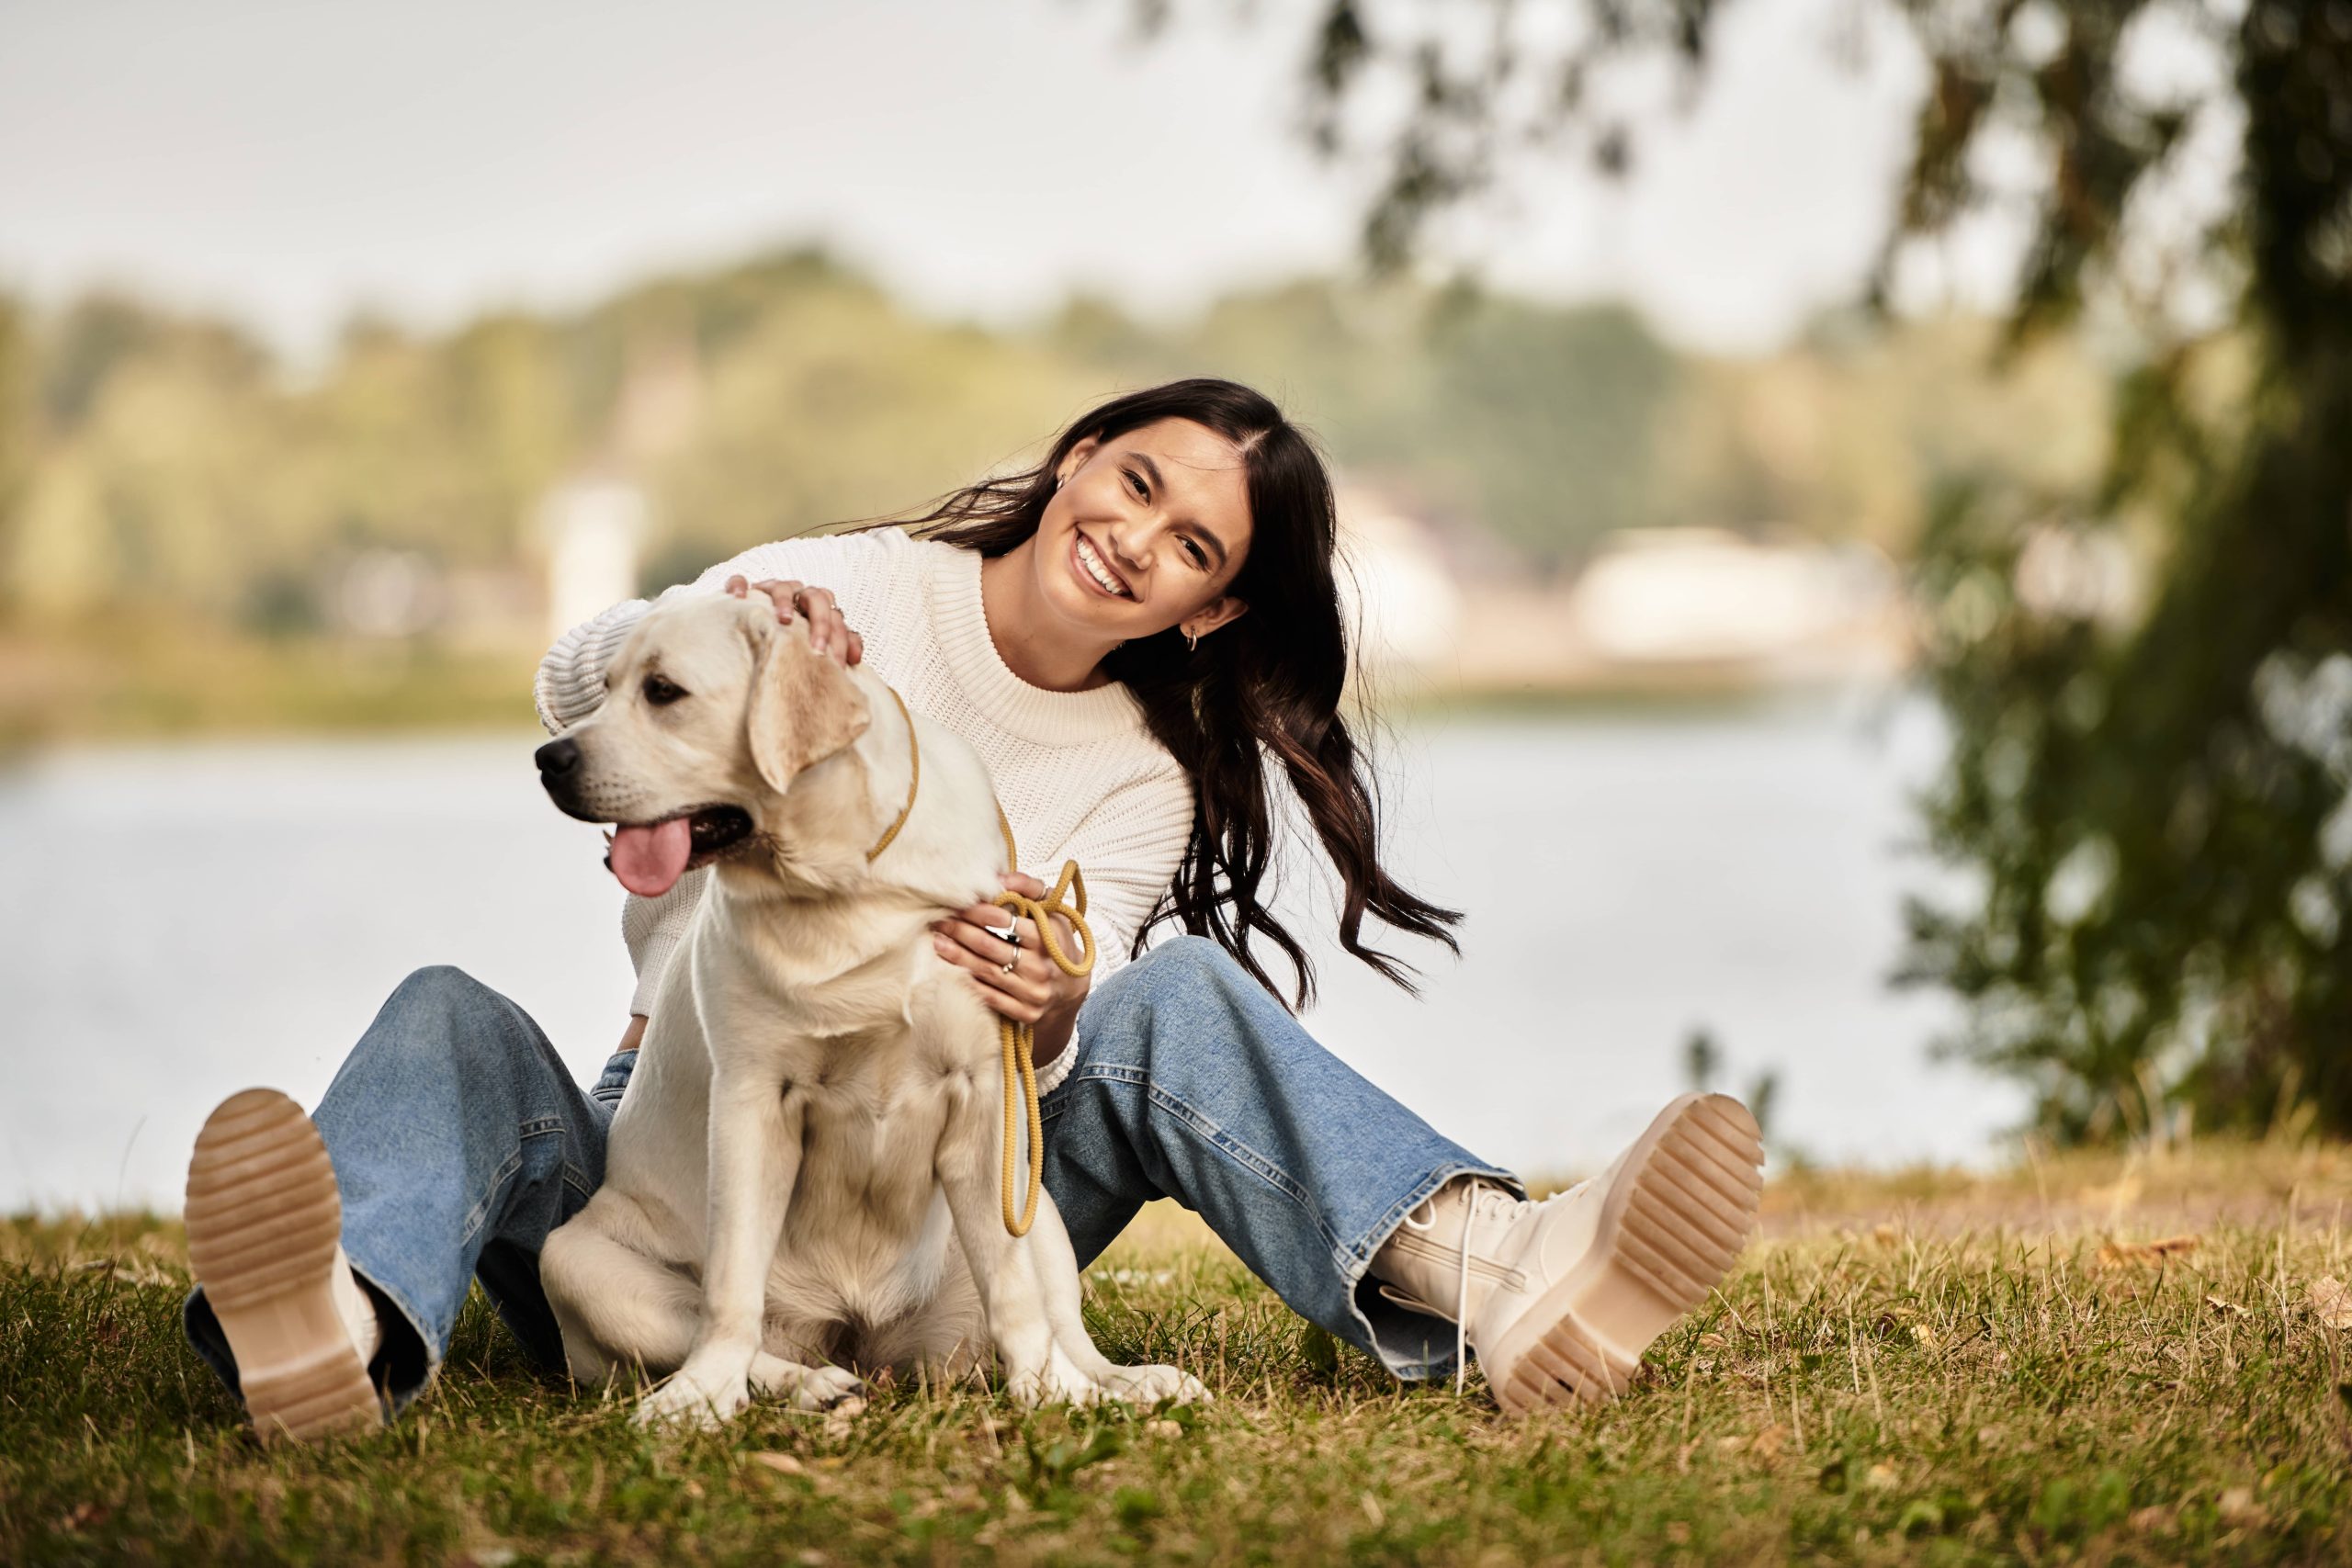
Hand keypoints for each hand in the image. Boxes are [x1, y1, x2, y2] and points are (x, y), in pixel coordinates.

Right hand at [723, 574, 863, 664]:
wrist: (747, 630)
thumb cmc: (788, 640)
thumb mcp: (813, 643)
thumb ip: (837, 644)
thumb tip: (857, 658)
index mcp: (816, 606)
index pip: (835, 615)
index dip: (840, 638)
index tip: (838, 666)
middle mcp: (796, 594)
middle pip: (816, 597)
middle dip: (821, 623)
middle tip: (818, 649)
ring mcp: (770, 590)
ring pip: (782, 586)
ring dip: (785, 601)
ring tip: (784, 620)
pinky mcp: (743, 590)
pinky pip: (739, 580)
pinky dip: (740, 586)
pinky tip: (741, 598)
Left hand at [930, 872, 1091, 1028]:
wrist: (1072, 990)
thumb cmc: (1056, 944)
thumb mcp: (1053, 913)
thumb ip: (1030, 888)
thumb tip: (1001, 876)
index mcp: (1047, 939)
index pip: (1005, 922)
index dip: (978, 912)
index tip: (958, 904)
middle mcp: (1040, 967)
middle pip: (990, 947)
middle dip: (960, 932)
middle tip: (939, 921)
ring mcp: (1033, 992)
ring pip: (985, 972)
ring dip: (957, 956)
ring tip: (937, 942)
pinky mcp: (1026, 1013)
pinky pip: (990, 997)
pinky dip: (969, 983)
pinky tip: (950, 971)